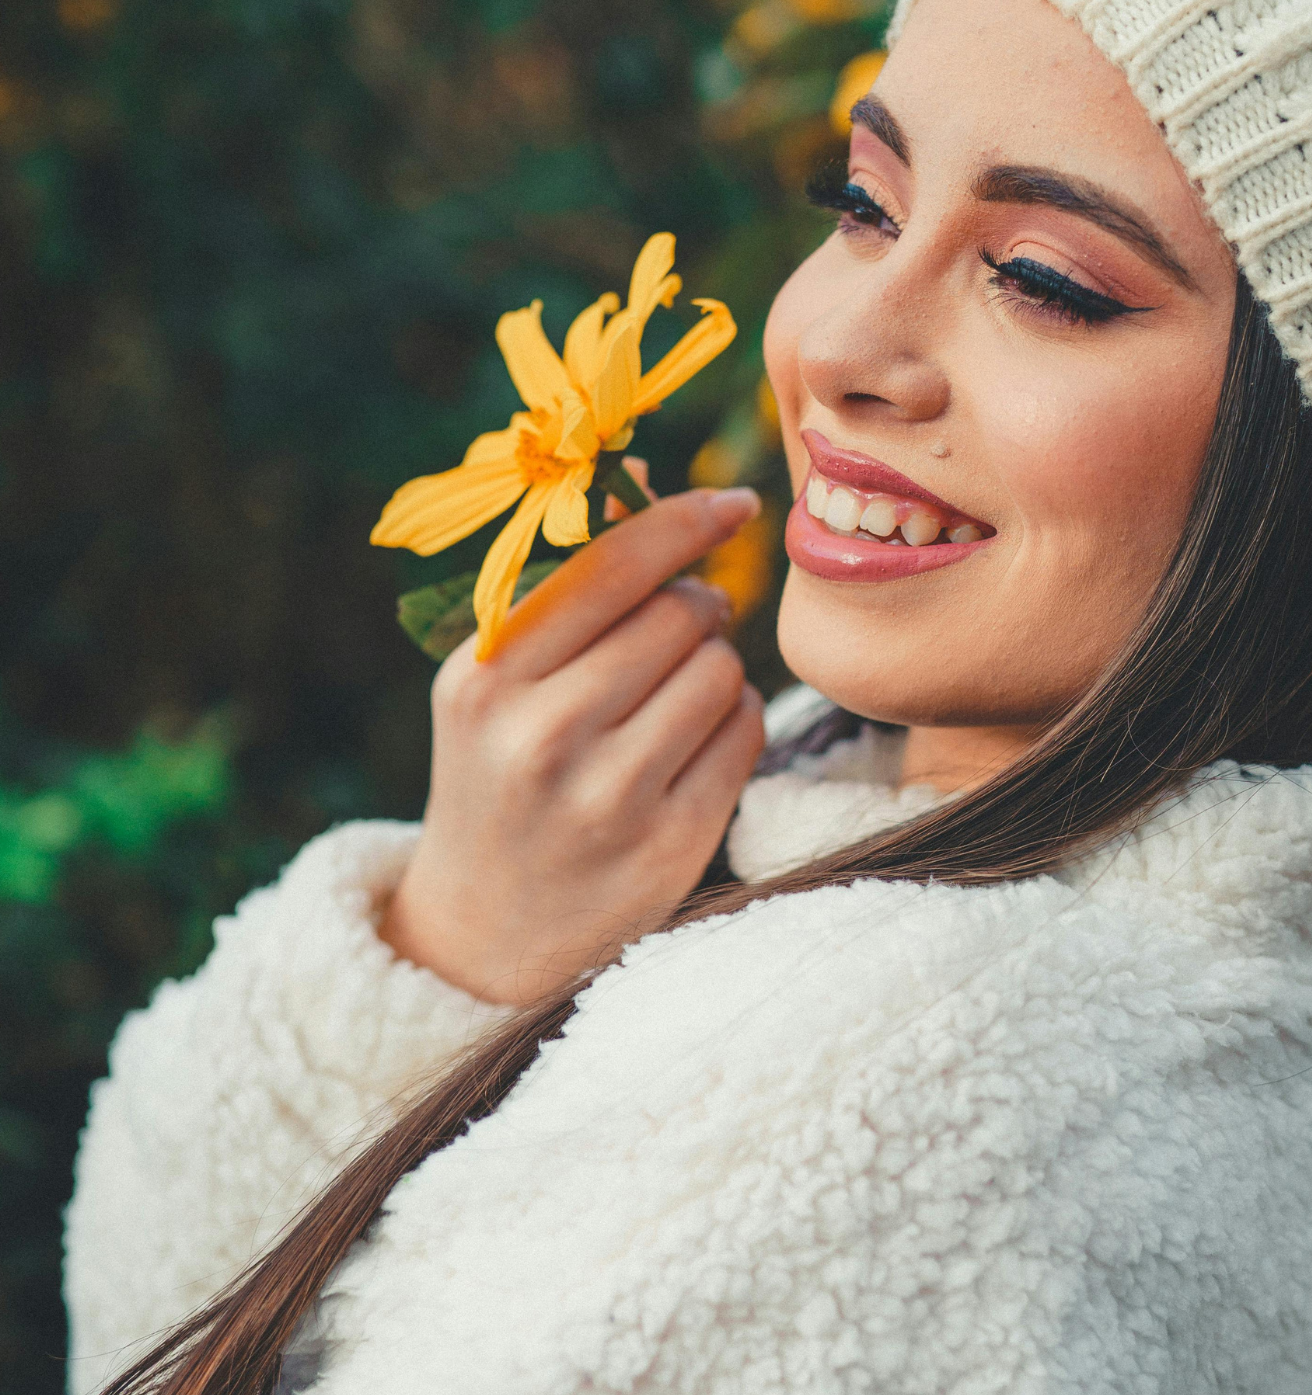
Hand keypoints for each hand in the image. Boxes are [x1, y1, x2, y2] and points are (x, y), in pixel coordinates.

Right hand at [380, 485, 766, 1004]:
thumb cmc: (500, 772)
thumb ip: (564, 583)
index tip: (734, 506)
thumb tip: (643, 466)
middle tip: (687, 624)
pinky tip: (694, 743)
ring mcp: (606, 797)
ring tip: (676, 694)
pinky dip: (734, 724)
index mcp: (487, 677)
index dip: (685, 522)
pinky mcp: (668, 846)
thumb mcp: (496, 680)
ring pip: (721, 672)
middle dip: (698, 607)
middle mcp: (540, 734)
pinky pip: (744, 736)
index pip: (611, 565)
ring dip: (716, 669)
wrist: (484, 929)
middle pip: (680, 616)